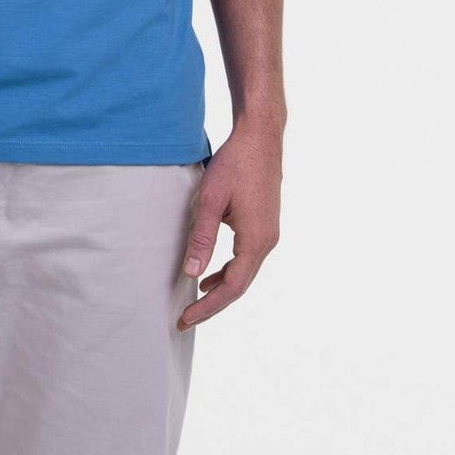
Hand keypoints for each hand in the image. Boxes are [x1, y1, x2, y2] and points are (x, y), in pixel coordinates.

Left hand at [177, 118, 282, 329]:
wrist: (261, 136)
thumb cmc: (235, 163)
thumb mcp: (211, 199)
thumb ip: (202, 237)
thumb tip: (191, 273)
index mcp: (256, 240)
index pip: (232, 287)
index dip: (209, 306)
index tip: (185, 318)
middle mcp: (267, 241)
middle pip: (240, 285)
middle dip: (213, 303)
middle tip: (185, 317)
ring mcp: (269, 233)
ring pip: (244, 272)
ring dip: (221, 288)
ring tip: (195, 300)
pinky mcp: (265, 224)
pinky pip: (247, 258)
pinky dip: (228, 270)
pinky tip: (210, 273)